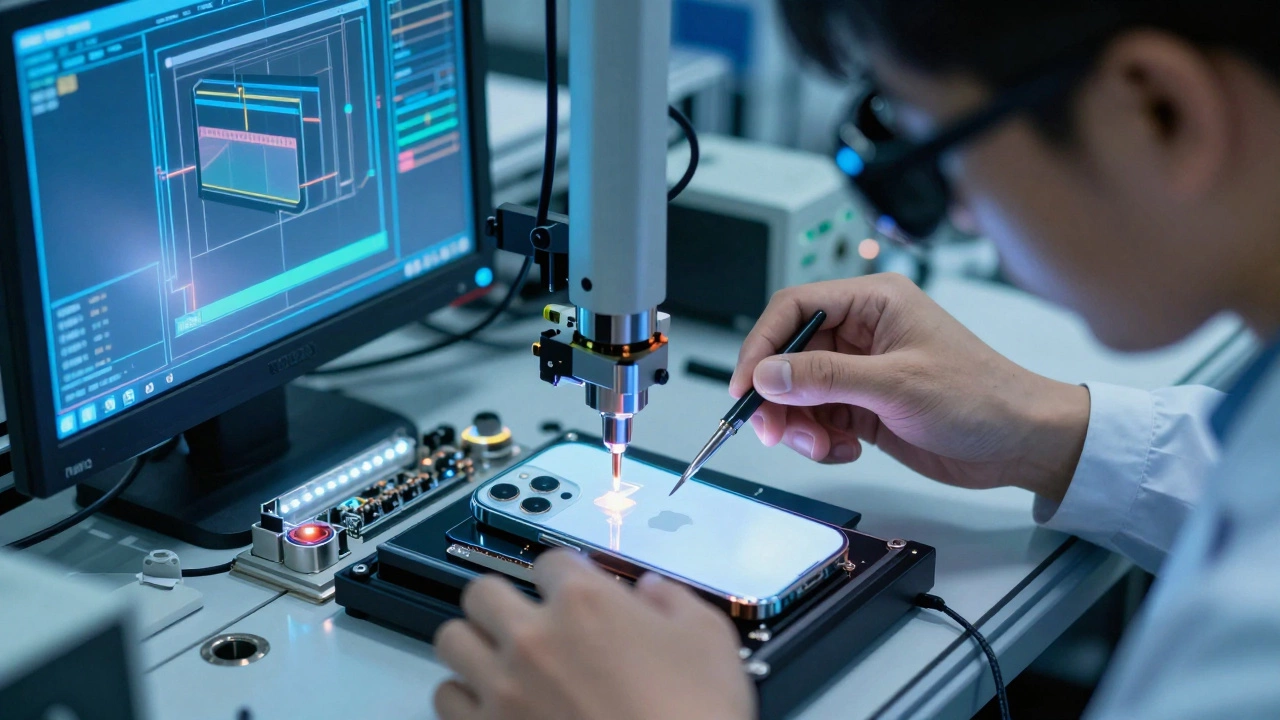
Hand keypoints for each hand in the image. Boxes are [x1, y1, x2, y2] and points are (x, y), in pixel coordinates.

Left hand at [433, 550, 754, 719]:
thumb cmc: (694, 716)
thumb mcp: (710, 641)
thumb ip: (674, 601)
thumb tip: (653, 590)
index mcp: (584, 601)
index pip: (549, 561)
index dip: (565, 575)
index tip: (573, 590)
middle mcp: (532, 636)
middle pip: (481, 591)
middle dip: (505, 600)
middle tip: (528, 619)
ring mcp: (501, 687)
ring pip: (452, 639)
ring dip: (476, 644)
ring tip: (502, 659)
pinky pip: (446, 698)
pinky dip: (465, 698)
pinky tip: (493, 704)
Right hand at [730, 274, 1089, 501]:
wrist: (1021, 442)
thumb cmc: (981, 397)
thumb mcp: (896, 385)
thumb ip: (825, 377)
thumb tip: (767, 375)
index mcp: (873, 303)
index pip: (795, 309)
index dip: (762, 345)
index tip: (746, 385)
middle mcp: (863, 332)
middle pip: (789, 355)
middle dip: (778, 396)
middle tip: (772, 429)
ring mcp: (862, 370)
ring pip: (799, 392)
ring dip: (799, 424)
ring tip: (821, 446)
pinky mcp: (865, 405)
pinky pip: (819, 418)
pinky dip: (820, 439)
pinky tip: (846, 449)